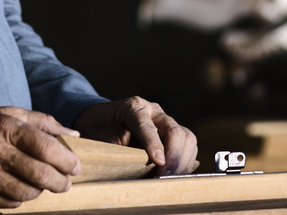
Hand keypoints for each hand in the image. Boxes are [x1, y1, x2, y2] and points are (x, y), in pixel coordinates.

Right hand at [0, 106, 81, 207]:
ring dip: (40, 192)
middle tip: (65, 182)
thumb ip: (43, 123)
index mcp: (5, 127)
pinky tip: (20, 187)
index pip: (46, 148)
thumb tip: (73, 135)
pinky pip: (9, 203)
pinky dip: (21, 199)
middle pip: (40, 175)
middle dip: (60, 181)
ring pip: (26, 193)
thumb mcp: (9, 113)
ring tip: (42, 184)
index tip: (75, 166)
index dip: (66, 160)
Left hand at [72, 97, 197, 175]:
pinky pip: (188, 145)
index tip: (159, 163)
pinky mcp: (172, 132)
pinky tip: (175, 174)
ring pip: (186, 137)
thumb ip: (115, 152)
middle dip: (174, 156)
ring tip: (170, 178)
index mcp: (132, 107)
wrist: (99, 121)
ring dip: (183, 161)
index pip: (146, 125)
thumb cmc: (98, 131)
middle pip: (174, 130)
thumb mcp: (99, 140)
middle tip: (164, 177)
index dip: (154, 144)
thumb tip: (129, 175)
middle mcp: (152, 110)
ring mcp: (164, 120)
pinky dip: (186, 161)